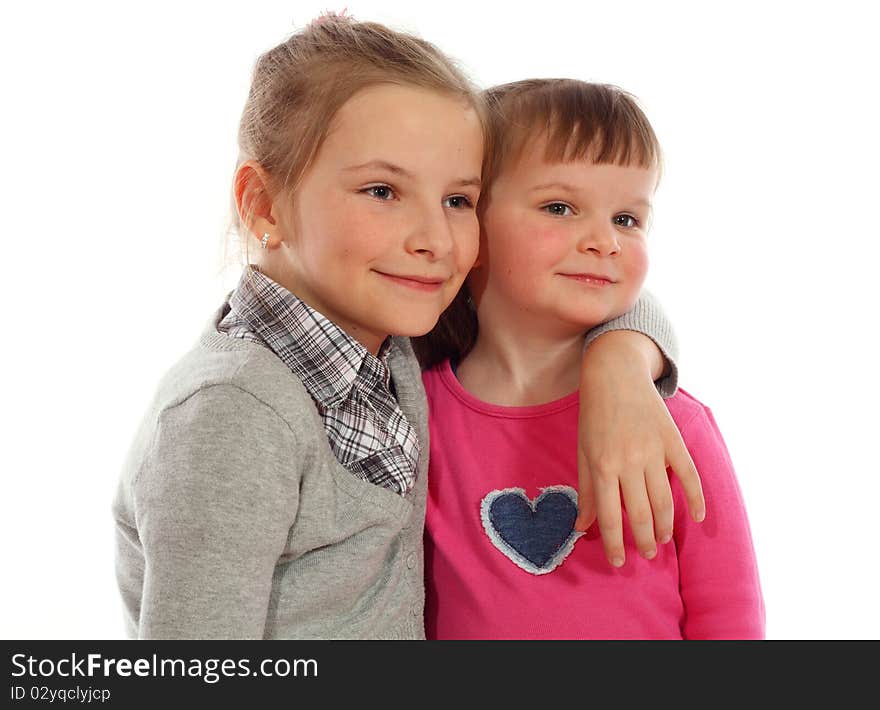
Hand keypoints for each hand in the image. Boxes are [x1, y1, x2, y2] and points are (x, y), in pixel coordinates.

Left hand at [576, 331, 704, 566]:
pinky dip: (696, 498)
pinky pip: (689, 475)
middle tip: (646, 554)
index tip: (618, 562)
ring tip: (662, 540)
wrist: (615, 374)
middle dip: (644, 540)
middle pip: (641, 514)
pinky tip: (696, 517)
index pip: (610, 517)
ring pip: (664, 500)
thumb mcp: (583, 451)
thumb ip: (586, 490)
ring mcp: (653, 451)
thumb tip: (582, 527)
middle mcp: (629, 462)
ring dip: (665, 526)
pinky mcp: (673, 441)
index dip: (614, 544)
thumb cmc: (594, 415)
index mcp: (602, 466)